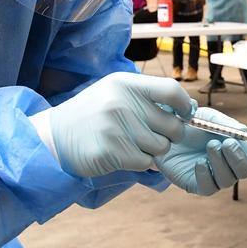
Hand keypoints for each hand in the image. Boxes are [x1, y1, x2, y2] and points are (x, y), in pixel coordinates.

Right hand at [47, 73, 195, 176]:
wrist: (56, 136)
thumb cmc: (93, 114)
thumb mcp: (115, 92)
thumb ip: (148, 96)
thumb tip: (191, 106)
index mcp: (125, 84)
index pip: (171, 90)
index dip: (185, 104)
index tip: (186, 114)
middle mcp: (121, 103)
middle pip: (172, 124)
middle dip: (171, 134)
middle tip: (156, 135)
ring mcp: (115, 128)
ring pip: (161, 146)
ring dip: (154, 150)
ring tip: (136, 144)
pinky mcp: (110, 152)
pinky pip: (146, 162)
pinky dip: (141, 162)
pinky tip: (125, 155)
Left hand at [155, 107, 246, 195]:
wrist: (160, 131)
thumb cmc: (187, 122)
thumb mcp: (206, 117)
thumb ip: (223, 123)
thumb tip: (244, 131)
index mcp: (236, 146)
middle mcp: (228, 163)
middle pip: (246, 170)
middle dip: (240, 157)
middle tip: (227, 143)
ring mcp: (214, 176)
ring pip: (229, 179)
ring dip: (221, 163)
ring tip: (210, 146)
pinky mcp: (197, 185)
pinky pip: (209, 187)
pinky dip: (206, 175)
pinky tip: (199, 162)